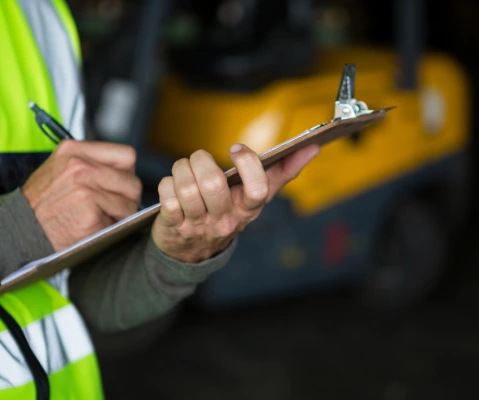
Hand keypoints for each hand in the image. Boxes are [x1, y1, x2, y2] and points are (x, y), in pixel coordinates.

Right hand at [22, 140, 141, 250]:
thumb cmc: (39, 203)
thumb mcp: (59, 169)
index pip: (126, 155)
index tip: (118, 185)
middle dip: (127, 198)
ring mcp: (85, 190)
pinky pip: (118, 223)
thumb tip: (125, 173)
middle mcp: (80, 166)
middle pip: (132, 181)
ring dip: (120, 216)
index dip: (126, 174)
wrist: (16, 229)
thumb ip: (90, 164)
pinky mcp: (89, 214)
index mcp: (74, 151)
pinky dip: (110, 229)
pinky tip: (92, 227)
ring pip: (129, 204)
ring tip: (100, 218)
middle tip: (112, 208)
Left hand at [153, 143, 319, 262]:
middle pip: (213, 184)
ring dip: (181, 169)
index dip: (247, 164)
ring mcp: (199, 226)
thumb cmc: (227, 212)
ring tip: (184, 169)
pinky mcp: (174, 227)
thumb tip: (312, 147)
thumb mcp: (255, 198)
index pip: (257, 190)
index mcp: (249, 210)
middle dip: (201, 161)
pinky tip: (172, 187)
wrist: (192, 250)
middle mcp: (226, 221)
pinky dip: (166, 184)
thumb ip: (283, 172)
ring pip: (187, 188)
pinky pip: (167, 196)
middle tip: (199, 158)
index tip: (235, 150)